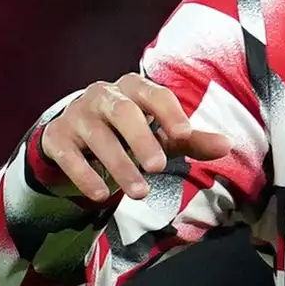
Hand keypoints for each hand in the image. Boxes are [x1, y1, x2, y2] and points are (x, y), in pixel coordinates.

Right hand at [33, 74, 243, 204]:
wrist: (74, 136)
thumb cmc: (128, 132)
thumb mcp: (160, 135)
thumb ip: (191, 141)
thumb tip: (228, 145)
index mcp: (133, 89)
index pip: (154, 93)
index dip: (170, 112)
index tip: (185, 134)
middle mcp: (103, 96)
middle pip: (123, 112)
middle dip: (141, 139)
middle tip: (158, 167)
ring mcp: (77, 115)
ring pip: (98, 137)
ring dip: (119, 165)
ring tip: (139, 193)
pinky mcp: (56, 138)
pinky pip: (69, 155)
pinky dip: (84, 175)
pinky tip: (101, 196)